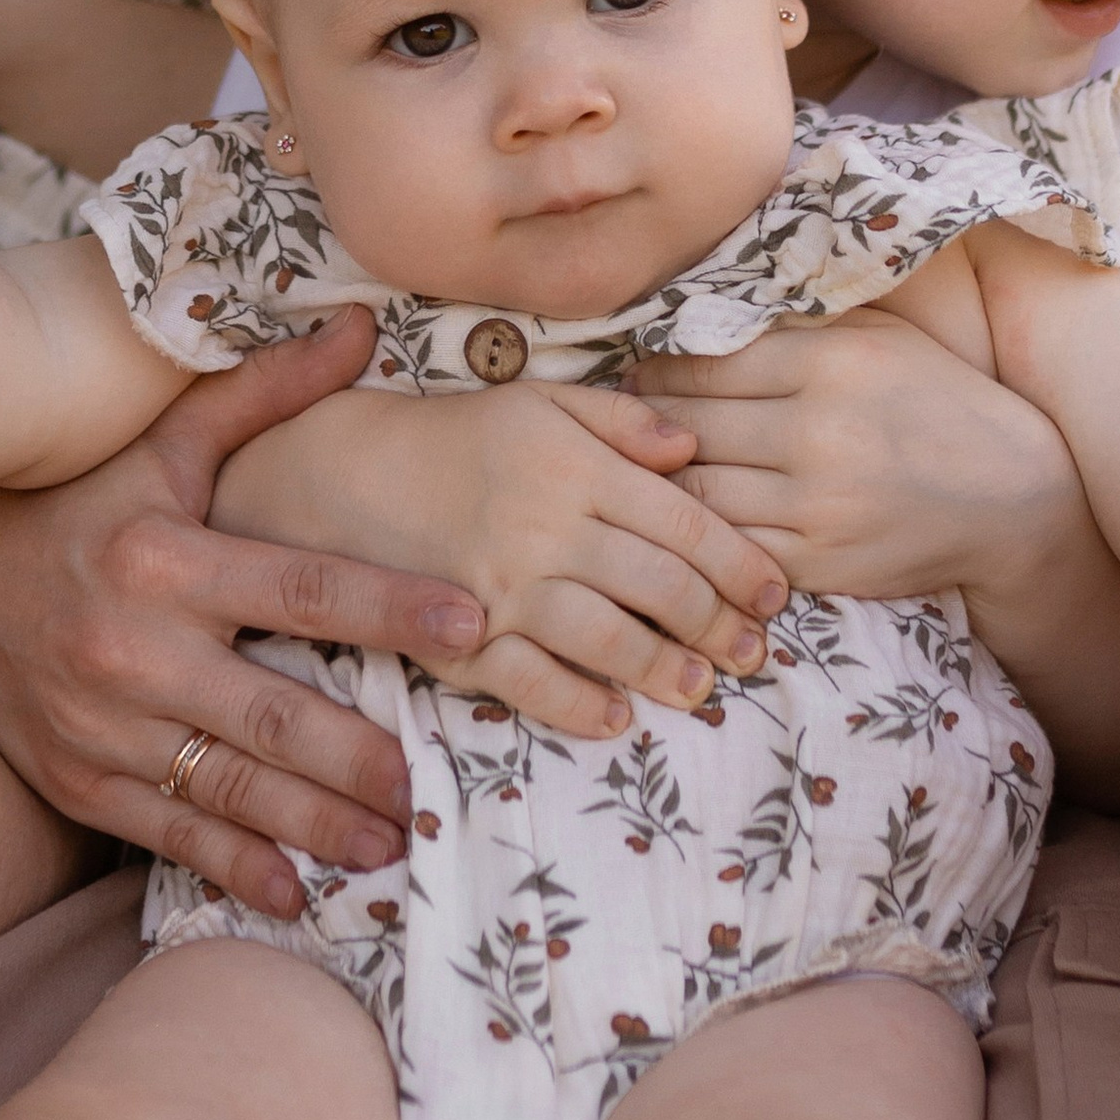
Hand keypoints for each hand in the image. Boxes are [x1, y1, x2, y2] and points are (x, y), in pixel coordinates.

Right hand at [0, 308, 487, 922]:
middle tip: (433, 790)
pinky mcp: (69, 779)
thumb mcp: (155, 439)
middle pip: (273, 715)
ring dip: (315, 827)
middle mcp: (130, 647)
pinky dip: (231, 868)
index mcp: (163, 556)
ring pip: (226, 789)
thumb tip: (361, 326)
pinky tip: (294, 892)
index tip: (474, 625)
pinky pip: (163, 834)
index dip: (393, 606)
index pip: (304, 584)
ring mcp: (96, 724)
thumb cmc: (67, 493)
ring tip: (391, 846)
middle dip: (360, 760)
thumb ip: (263, 391)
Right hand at [216, 382, 787, 738]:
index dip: (742, 566)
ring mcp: (504, 589)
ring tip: (701, 689)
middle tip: (754, 653)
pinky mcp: (459, 640)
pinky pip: (533, 686)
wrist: (344, 476)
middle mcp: (549, 530)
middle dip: (720, 626)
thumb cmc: (458, 436)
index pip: (686, 525)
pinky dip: (582, 707)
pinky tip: (616, 717)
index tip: (776, 595)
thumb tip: (695, 449)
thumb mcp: (540, 402)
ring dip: (667, 672)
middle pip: (661, 589)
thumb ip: (621, 421)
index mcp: (577, 467)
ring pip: (610, 641)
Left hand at [633, 311, 1096, 625]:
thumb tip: (696, 311)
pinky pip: (729, 544)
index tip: (633, 370)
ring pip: (695, 490)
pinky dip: (702, 530)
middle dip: (643, 423)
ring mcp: (816, 505)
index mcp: (829, 364)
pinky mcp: (818, 562)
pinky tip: (689, 515)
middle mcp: (818, 433)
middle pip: (686, 426)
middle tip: (612, 421)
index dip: (651, 367)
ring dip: (661, 481)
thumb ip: (793, 324)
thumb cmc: (937, 401)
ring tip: (639, 468)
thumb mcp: (878, 336)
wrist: (1015, 498)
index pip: (698, 363)